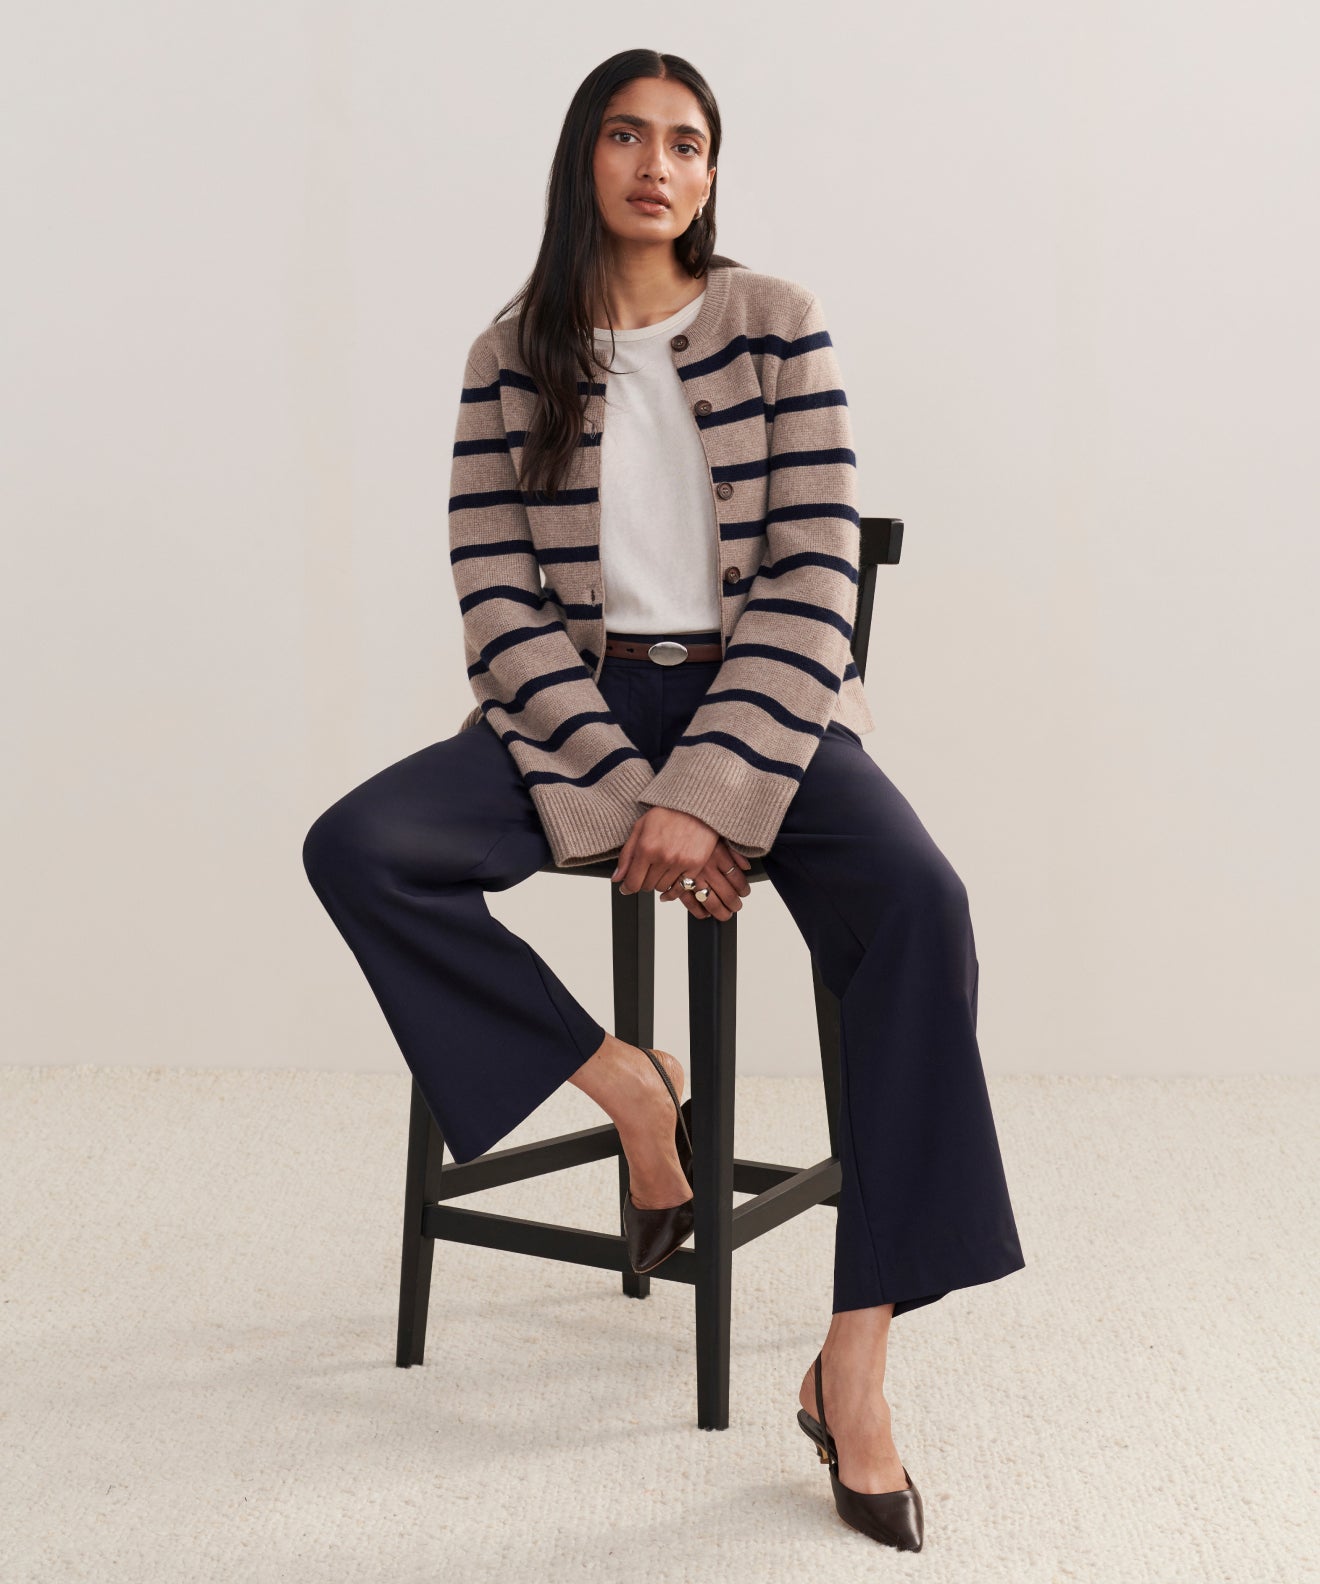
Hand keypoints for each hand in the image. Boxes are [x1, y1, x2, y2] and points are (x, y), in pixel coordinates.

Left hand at [610, 808, 753, 919]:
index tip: (627, 887)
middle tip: (646, 871)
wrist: (696, 805)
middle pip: (647, 887)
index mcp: (646, 847)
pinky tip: (669, 885)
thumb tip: (617, 879)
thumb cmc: (667, 813)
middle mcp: (663, 857)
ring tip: (660, 870)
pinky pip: (681, 889)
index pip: (632, 882)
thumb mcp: (640, 828)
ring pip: (662, 888)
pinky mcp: (695, 866)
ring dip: (658, 883)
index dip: (627, 887)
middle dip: (643, 881)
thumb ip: (627, 855)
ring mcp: (680, 863)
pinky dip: (673, 891)